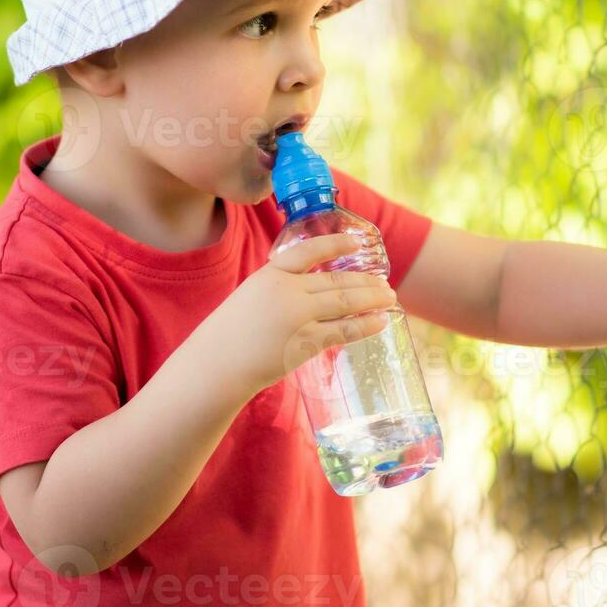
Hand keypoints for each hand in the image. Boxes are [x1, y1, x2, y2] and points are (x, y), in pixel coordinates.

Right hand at [201, 234, 399, 394]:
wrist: (216, 364)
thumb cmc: (231, 333)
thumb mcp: (252, 296)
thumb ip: (282, 289)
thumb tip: (318, 291)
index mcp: (271, 274)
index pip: (309, 251)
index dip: (335, 244)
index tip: (356, 243)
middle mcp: (287, 291)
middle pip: (336, 280)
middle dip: (365, 281)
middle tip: (384, 283)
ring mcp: (298, 317)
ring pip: (345, 302)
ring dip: (371, 299)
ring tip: (390, 298)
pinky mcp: (305, 342)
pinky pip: (343, 330)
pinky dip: (365, 324)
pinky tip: (380, 321)